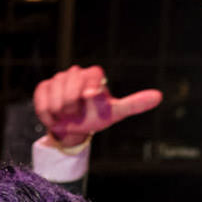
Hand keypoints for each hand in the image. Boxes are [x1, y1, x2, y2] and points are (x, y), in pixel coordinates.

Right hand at [32, 65, 161, 149]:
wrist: (74, 128)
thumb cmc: (96, 117)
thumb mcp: (116, 112)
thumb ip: (134, 104)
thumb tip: (159, 96)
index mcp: (94, 75)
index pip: (90, 76)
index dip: (88, 91)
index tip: (89, 101)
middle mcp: (75, 73)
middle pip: (70, 89)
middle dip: (73, 108)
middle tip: (77, 114)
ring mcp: (58, 79)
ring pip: (55, 97)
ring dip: (61, 113)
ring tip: (66, 115)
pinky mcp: (43, 88)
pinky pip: (42, 102)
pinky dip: (48, 114)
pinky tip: (55, 116)